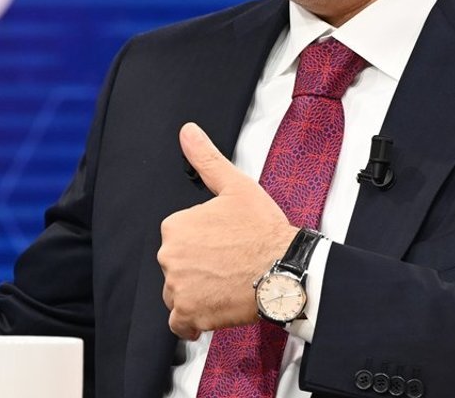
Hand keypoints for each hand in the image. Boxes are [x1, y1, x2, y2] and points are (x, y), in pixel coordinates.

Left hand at [158, 123, 297, 340]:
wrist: (285, 269)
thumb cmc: (264, 229)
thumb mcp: (236, 186)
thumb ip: (206, 159)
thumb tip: (187, 131)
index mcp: (175, 226)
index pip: (181, 240)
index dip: (205, 244)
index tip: (226, 246)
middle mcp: (169, 256)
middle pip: (179, 268)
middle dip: (199, 270)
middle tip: (230, 268)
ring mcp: (177, 286)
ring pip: (179, 294)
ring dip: (198, 294)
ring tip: (228, 287)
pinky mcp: (189, 313)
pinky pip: (180, 323)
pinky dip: (193, 321)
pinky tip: (214, 311)